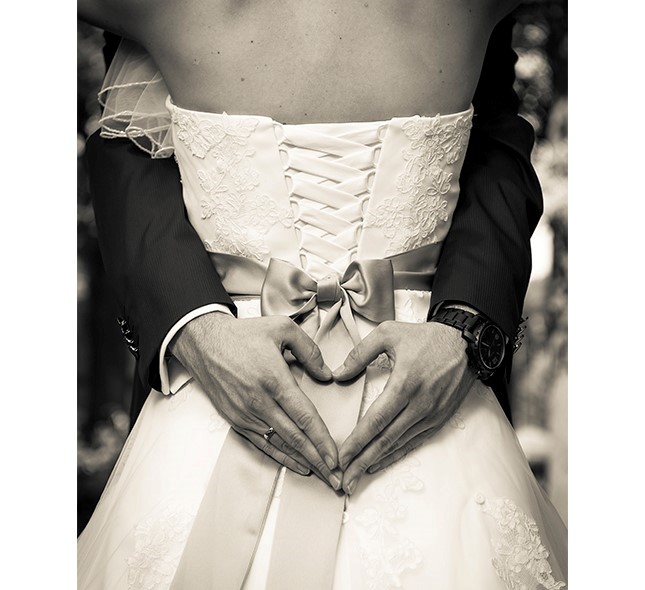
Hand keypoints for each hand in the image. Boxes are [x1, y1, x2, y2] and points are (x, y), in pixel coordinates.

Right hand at [170, 312, 341, 489]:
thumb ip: (309, 350)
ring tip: (322, 477)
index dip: (322, 440)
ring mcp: (246, 413)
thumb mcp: (281, 328)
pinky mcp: (236, 419)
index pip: (304, 417)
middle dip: (318, 460)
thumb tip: (327, 375)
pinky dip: (281, 457)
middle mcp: (260, 401)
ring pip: (280, 444)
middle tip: (336, 479)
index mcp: (274, 379)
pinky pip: (262, 444)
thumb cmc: (244, 335)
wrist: (205, 343)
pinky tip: (297, 465)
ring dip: (303, 462)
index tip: (336, 458)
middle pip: (295, 438)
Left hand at [334, 321, 476, 493]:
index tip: (340, 457)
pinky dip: (396, 454)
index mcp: (404, 383)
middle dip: (362, 461)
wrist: (465, 343)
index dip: (357, 441)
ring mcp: (430, 414)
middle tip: (344, 480)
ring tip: (357, 477)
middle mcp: (419, 404)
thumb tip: (337, 374)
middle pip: (386, 439)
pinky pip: (413, 441)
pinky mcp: (438, 418)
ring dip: (377, 461)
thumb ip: (360, 353)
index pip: (376, 420)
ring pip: (399, 444)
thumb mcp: (388, 333)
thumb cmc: (426, 337)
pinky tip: (380, 461)